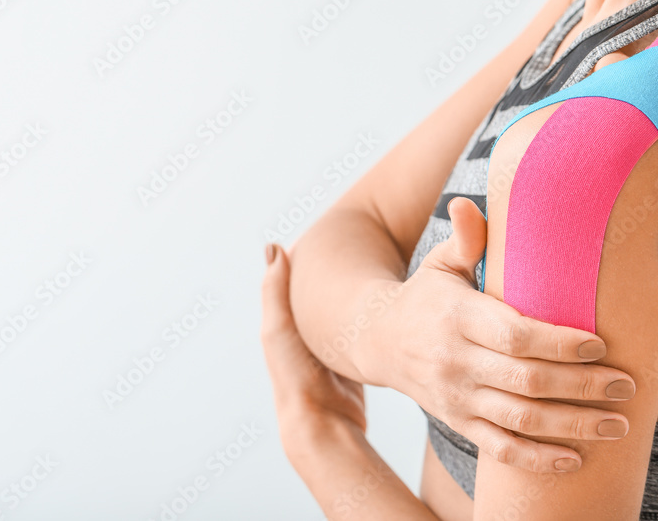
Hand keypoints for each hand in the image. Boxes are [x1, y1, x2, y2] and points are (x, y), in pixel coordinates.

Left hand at [260, 242, 366, 456]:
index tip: (325, 235)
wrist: (321, 422)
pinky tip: (384, 311)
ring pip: (345, 314)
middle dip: (336, 277)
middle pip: (324, 297)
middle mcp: (308, 336)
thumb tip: (274, 247)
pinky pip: (361, 333)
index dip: (310, 259)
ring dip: (354, 299)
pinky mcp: (353, 364)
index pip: (298, 282)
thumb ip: (275, 291)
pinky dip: (369, 321)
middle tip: (358, 249)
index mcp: (288, 324)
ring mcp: (331, 351)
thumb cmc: (296, 376)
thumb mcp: (279, 328)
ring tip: (373, 273)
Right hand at [365, 197, 636, 472]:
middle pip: (527, 381)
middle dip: (582, 387)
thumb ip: (465, 239)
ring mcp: (456, 397)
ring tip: (618, 424)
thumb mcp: (440, 264)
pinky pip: (499, 449)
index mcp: (457, 317)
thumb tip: (466, 204)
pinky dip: (537, 460)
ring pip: (520, 420)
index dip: (558, 343)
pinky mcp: (457, 422)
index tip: (600, 345)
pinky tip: (574, 459)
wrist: (377, 340)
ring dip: (572, 426)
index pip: (514, 335)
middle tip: (627, 386)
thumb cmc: (425, 296)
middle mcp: (456, 361)